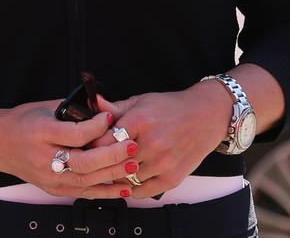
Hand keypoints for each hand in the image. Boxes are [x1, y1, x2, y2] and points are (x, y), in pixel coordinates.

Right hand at [0, 100, 139, 199]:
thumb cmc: (22, 121)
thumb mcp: (44, 107)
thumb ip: (72, 110)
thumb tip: (101, 108)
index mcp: (40, 132)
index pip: (74, 133)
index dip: (96, 126)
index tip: (111, 116)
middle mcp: (44, 157)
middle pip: (84, 161)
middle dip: (111, 154)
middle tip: (131, 145)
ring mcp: (48, 177)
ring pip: (86, 180)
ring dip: (113, 174)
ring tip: (133, 165)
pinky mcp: (53, 189)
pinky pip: (83, 192)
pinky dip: (105, 191)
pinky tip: (122, 186)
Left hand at [92, 85, 231, 197]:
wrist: (205, 117)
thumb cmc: (170, 107)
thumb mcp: (141, 101)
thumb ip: (115, 107)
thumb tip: (93, 102)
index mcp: (140, 121)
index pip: (105, 141)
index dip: (94, 144)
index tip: (89, 145)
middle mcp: (152, 144)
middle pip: (114, 162)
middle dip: (103, 162)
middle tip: (96, 160)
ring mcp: (163, 163)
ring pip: (127, 179)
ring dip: (118, 175)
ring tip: (114, 168)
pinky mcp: (172, 178)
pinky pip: (143, 192)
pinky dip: (132, 188)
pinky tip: (130, 179)